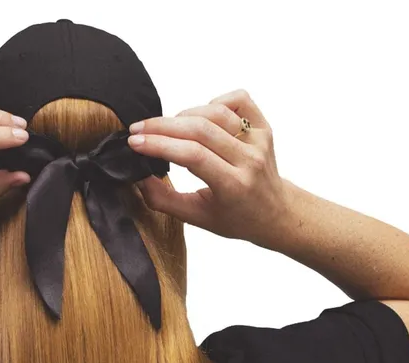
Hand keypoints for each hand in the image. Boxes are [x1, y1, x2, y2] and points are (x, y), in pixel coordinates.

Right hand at [127, 89, 291, 248]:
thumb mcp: (196, 217)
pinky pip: (237, 99)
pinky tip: (201, 119)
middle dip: (162, 125)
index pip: (192, 155)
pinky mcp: (264, 126)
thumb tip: (138, 177)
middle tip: (139, 129)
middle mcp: (249, 159)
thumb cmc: (235, 218)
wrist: (274, 213)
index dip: (159, 145)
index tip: (135, 142)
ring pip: (215, 111)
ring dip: (183, 115)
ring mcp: (259, 140)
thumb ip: (164, 200)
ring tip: (166, 128)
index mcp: (233, 185)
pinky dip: (213, 103)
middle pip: (200, 129)